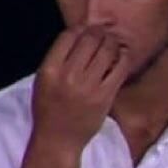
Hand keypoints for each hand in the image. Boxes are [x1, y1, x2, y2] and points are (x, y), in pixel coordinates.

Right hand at [30, 26, 131, 152]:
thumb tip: (78, 35)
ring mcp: (89, 86)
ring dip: (112, 42)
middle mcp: (69, 75)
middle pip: (90, 40)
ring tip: (113, 42)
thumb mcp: (43, 80)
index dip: (80, 28)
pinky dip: (124, 57)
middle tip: (103, 33)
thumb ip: (57, 58)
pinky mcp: (106, 95)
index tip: (86, 29)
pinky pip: (120, 68)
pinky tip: (122, 56)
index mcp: (50, 69)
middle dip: (99, 32)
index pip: (68, 36)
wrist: (58, 138)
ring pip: (107, 51)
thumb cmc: (48, 108)